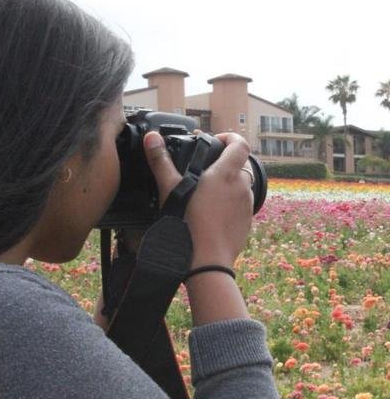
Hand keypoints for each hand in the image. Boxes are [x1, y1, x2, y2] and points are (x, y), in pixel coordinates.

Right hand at [142, 131, 252, 268]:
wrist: (206, 261)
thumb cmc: (188, 223)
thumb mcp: (170, 189)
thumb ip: (161, 161)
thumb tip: (151, 137)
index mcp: (226, 174)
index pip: (240, 144)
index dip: (231, 138)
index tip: (218, 141)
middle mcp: (242, 187)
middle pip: (241, 165)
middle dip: (226, 164)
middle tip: (206, 171)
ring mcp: (247, 206)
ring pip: (241, 187)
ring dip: (229, 185)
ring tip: (207, 194)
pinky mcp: (247, 223)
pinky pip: (241, 206)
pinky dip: (230, 205)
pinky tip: (212, 214)